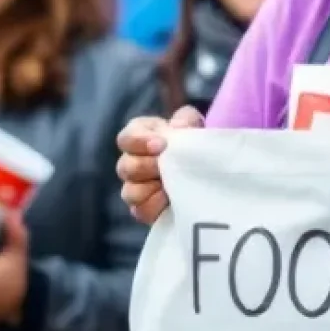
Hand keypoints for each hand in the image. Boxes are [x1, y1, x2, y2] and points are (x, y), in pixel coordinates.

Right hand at [116, 106, 202, 224]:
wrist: (205, 170)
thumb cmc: (192, 142)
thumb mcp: (193, 125)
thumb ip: (186, 119)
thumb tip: (179, 126)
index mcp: (139, 137)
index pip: (125, 139)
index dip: (140, 141)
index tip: (162, 145)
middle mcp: (131, 163)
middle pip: (124, 167)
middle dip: (147, 166)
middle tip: (165, 166)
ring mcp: (135, 188)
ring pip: (128, 192)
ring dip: (149, 188)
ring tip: (169, 185)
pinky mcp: (144, 209)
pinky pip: (140, 211)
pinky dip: (154, 206)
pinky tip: (169, 200)